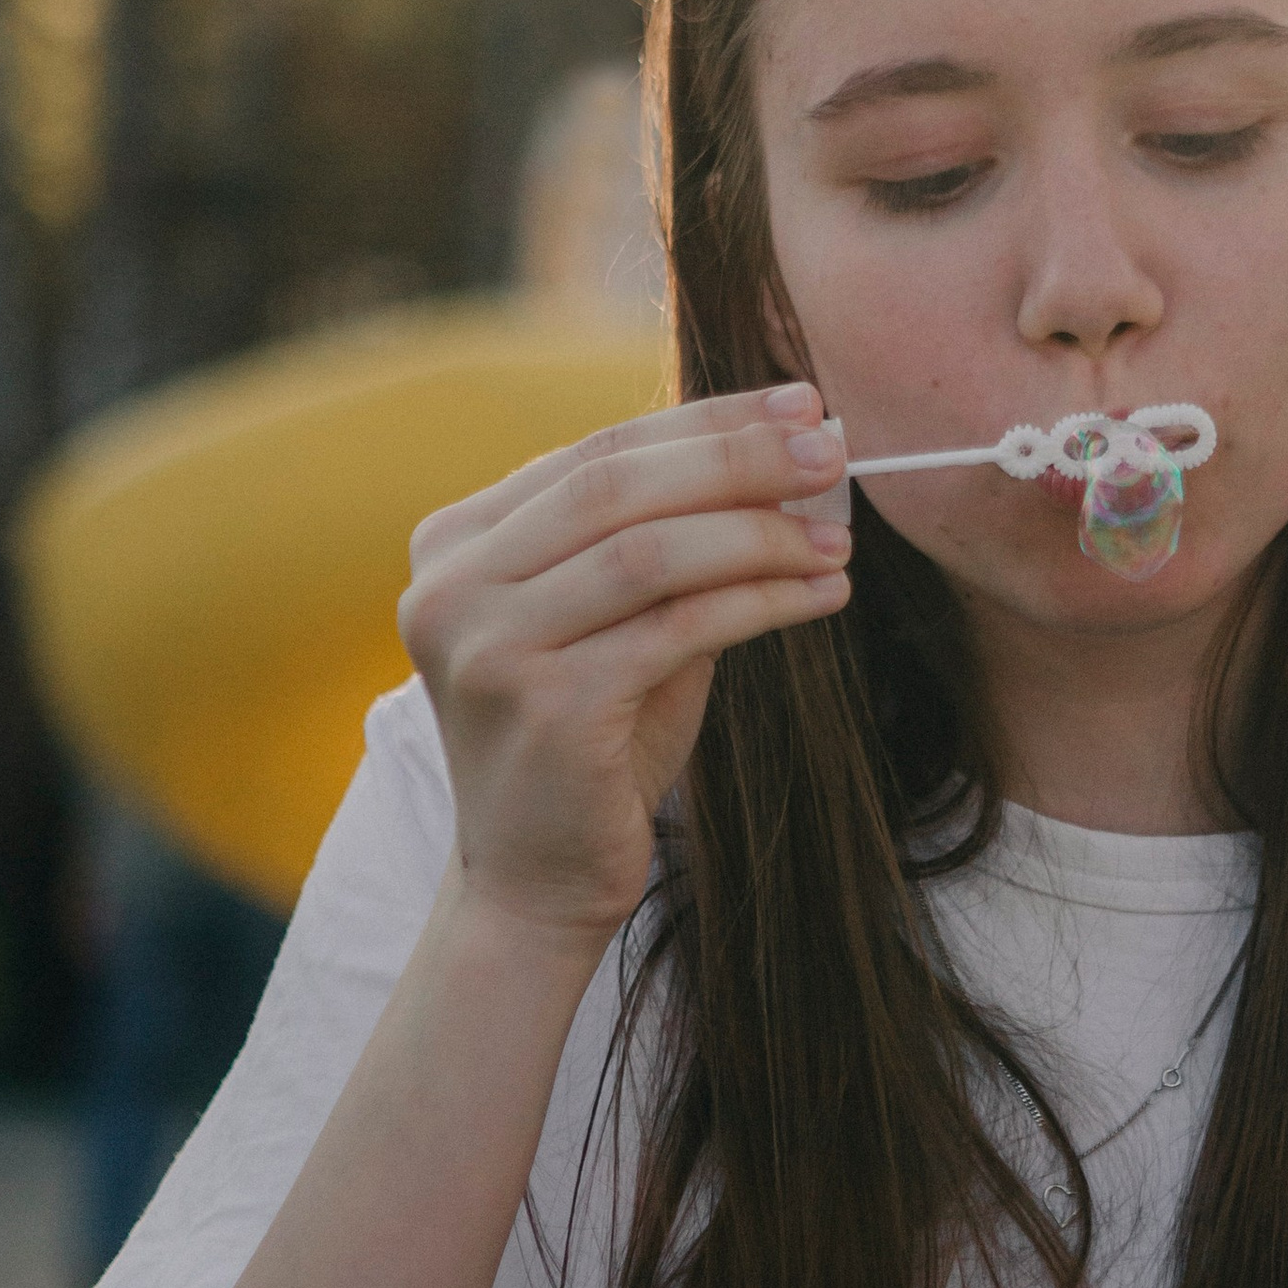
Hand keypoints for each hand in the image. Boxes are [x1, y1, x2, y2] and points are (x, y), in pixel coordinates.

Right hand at [398, 383, 849, 953]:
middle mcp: (451, 585)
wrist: (537, 885)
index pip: (595, 451)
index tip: (800, 403)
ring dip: (759, 532)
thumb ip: (666, 539)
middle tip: (832, 448)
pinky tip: (822, 594)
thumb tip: (785, 453)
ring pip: (649, 550)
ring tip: (836, 535)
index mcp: (454, 542)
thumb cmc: (592, 743)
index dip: (705, 420)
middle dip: (738, 458)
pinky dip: (761, 600)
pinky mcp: (544, 706)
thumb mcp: (615, 622)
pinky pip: (677, 626)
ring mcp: (487, 646)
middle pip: (616, 484)